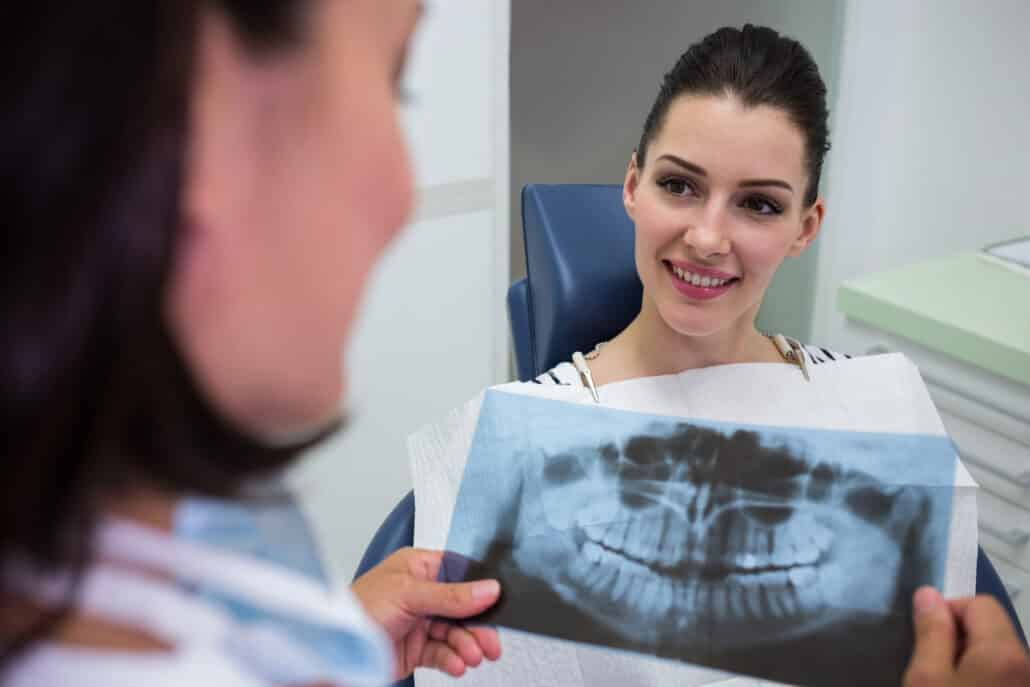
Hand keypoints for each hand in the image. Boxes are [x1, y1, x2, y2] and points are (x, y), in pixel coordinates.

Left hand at [351, 547, 501, 679]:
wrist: (334, 650)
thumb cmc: (357, 609)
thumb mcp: (409, 595)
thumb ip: (451, 595)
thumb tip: (487, 589)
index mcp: (417, 567)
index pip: (460, 574)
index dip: (480, 589)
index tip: (497, 602)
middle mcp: (420, 593)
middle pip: (462, 608)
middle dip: (477, 626)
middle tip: (490, 643)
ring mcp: (418, 621)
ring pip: (455, 633)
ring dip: (467, 645)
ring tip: (471, 657)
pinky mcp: (415, 648)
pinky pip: (443, 652)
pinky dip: (452, 659)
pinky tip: (456, 664)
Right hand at [904, 586, 1029, 685]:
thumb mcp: (927, 677)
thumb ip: (931, 633)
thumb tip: (928, 593)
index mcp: (1003, 651)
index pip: (980, 603)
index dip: (948, 611)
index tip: (928, 640)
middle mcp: (1025, 662)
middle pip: (991, 626)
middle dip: (959, 635)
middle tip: (934, 666)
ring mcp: (1025, 680)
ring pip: (995, 651)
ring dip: (969, 657)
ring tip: (947, 681)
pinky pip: (1002, 672)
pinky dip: (981, 674)